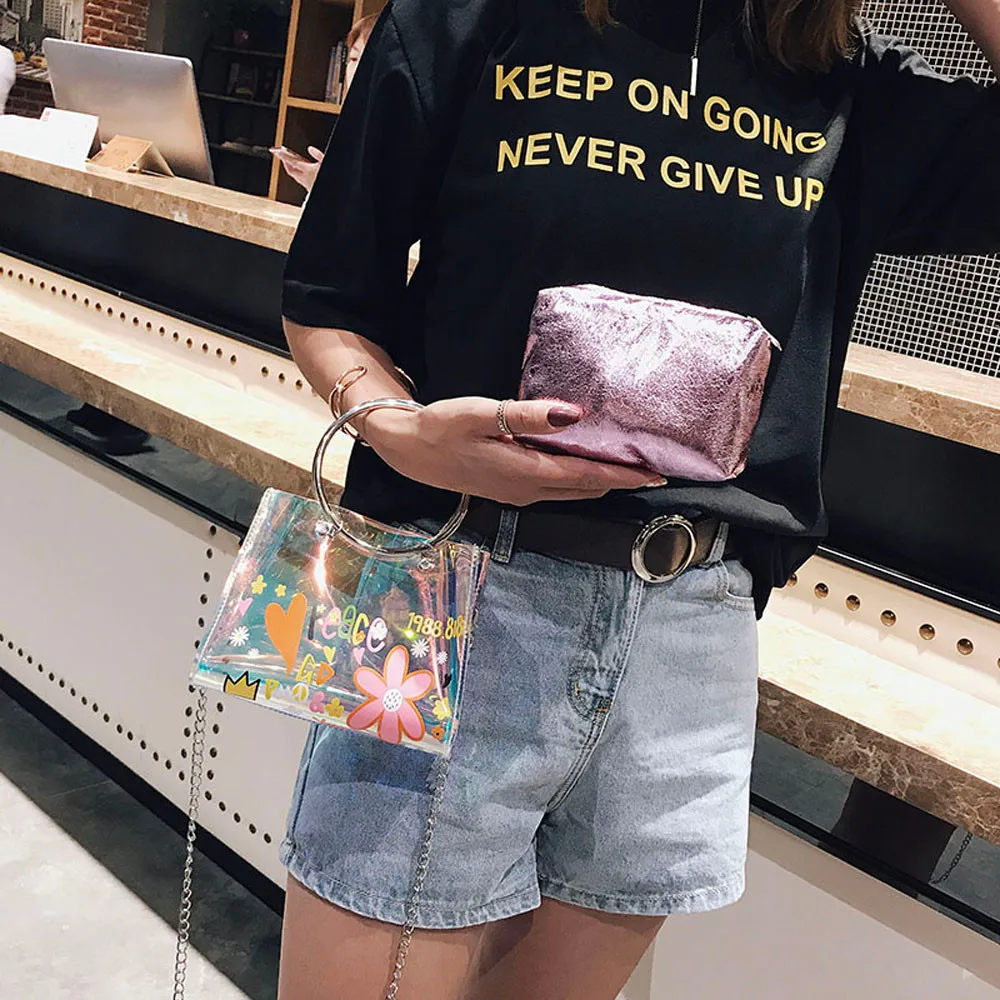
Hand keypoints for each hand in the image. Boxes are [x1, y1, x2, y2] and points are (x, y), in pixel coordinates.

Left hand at [271, 146, 324, 191]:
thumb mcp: (326, 163)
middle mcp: (305, 178)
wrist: (333, 195)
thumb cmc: (329, 178)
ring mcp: (307, 185)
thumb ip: (318, 155)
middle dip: (285, 163)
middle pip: (290, 170)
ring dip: (290, 170)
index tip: (276, 151)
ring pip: (295, 177)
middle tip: (281, 156)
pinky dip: (297, 175)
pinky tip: (301, 173)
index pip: (292, 162)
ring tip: (289, 164)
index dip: (283, 156)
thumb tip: (311, 149)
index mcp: (308, 170)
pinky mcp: (310, 189)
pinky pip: (300, 181)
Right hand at [359, 397, 663, 504]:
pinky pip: (558, 489)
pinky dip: (581, 481)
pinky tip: (586, 468)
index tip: (656, 474)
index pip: (588, 476)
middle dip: (622, 482)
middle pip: (587, 488)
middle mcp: (529, 489)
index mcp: (528, 472)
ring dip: (603, 483)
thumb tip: (575, 415)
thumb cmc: (442, 429)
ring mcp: (520, 493)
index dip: (625, 475)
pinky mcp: (511, 489)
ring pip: (573, 492)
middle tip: (655, 472)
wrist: (409, 451)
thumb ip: (529, 416)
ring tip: (630, 471)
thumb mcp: (483, 415)